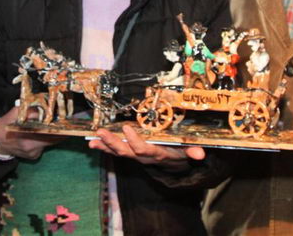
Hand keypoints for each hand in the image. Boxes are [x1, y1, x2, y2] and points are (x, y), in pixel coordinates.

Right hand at [0, 106, 62, 159]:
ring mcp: (32, 154)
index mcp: (25, 135)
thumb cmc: (6, 125)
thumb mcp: (16, 113)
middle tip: (67, 125)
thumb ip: (30, 110)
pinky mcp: (33, 157)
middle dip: (60, 132)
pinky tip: (38, 136)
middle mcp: (30, 147)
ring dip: (52, 136)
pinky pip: (43, 147)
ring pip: (49, 143)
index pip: (48, 134)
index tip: (68, 125)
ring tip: (54, 128)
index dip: (61, 130)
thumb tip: (46, 108)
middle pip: (53, 140)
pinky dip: (44, 141)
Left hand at [88, 125, 204, 170]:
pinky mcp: (131, 153)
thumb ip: (192, 152)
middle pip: (127, 152)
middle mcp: (145, 157)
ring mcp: (136, 156)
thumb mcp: (188, 151)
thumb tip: (200, 154)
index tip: (126, 127)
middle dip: (113, 143)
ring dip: (105, 146)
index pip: (145, 150)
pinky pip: (116, 151)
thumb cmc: (181, 151)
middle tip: (101, 133)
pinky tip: (93, 144)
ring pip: (119, 152)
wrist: (175, 164)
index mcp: (158, 154)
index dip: (135, 141)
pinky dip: (104, 148)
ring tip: (92, 142)